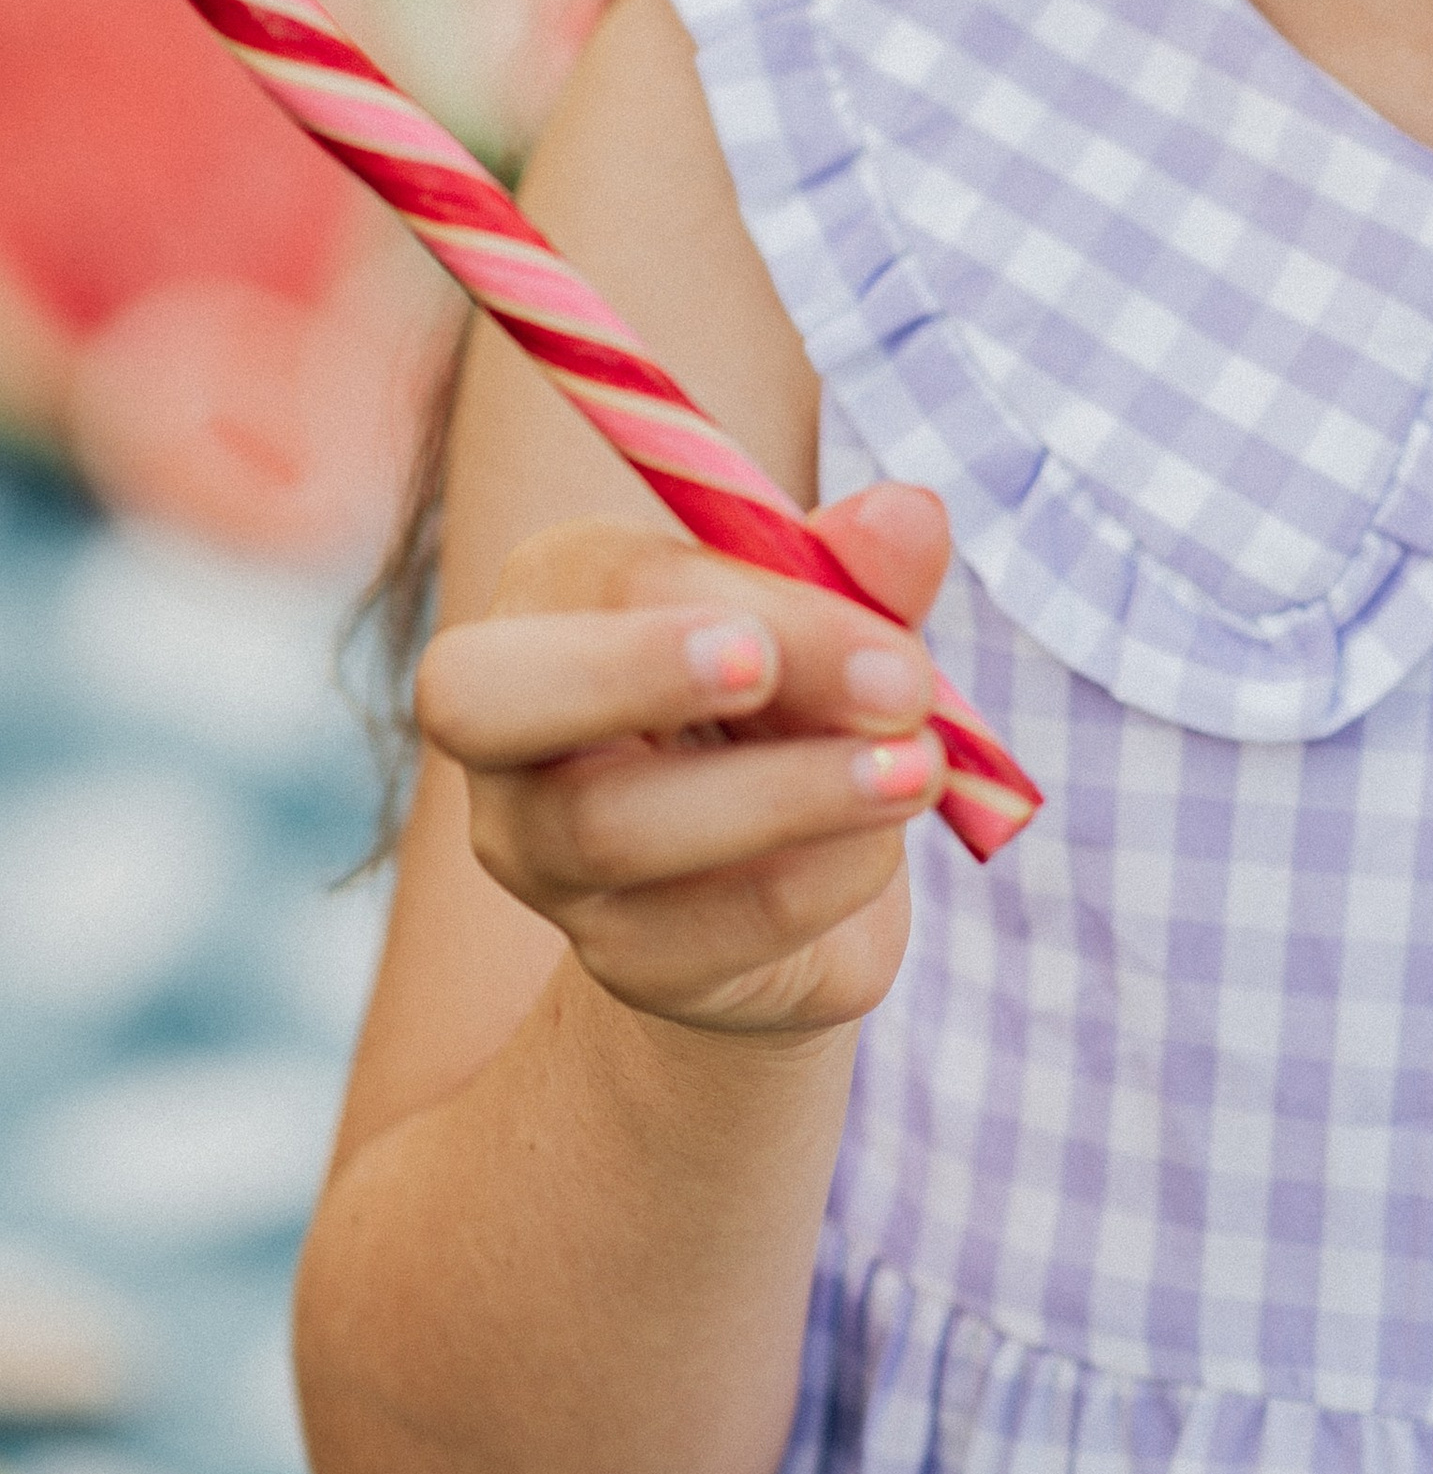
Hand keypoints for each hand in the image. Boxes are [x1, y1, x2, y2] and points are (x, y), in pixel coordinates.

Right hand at [413, 483, 951, 1040]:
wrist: (799, 876)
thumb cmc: (798, 704)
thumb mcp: (838, 623)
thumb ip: (867, 569)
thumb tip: (910, 514)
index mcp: (553, 602)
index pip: (608, 583)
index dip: (750, 605)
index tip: (885, 644)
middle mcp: (512, 732)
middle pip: (476, 696)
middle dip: (628, 670)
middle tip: (771, 671)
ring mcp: (544, 858)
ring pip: (608, 829)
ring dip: (785, 794)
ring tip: (915, 770)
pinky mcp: (621, 959)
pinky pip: (707, 928)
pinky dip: (820, 880)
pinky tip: (883, 845)